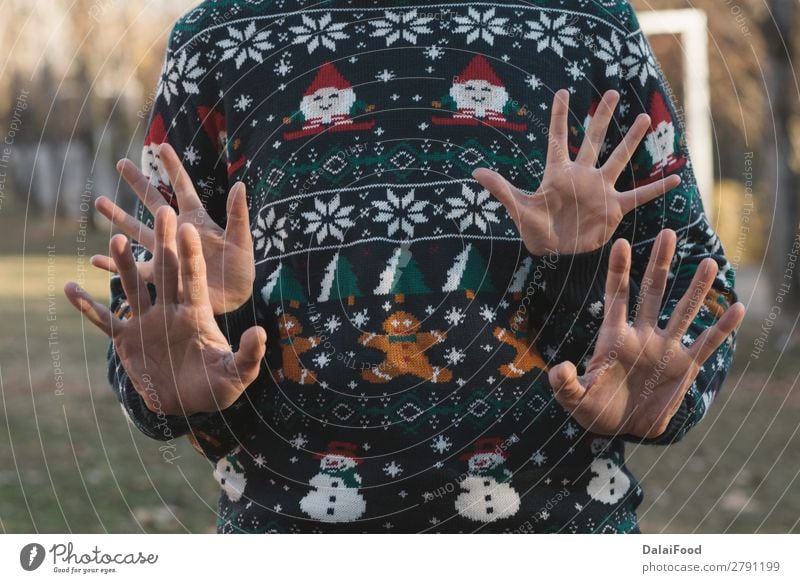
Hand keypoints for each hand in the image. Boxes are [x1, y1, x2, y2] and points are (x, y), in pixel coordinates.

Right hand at [64, 207, 266, 415]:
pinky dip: (87, 306)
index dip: (191, 255)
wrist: (190, 403)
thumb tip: (261, 333)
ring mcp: (147, 321)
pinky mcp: (126, 338)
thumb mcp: (239, 372)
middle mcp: (171, 309)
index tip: (189, 228)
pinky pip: (104, 319)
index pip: (194, 278)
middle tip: (163, 211)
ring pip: (133, 287)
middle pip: (166, 270)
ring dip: (124, 264)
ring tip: (118, 237)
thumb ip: (249, 353)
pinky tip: (70, 287)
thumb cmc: (219, 386)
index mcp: (197, 312)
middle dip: (164, 243)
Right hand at [92, 144, 253, 314]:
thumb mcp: (242, 240)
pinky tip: (95, 257)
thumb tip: (239, 184)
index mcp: (198, 220)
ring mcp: (166, 253)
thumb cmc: (241, 269)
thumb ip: (238, 214)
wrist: (234, 299)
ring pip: (136, 231)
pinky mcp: (159, 276)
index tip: (162, 145)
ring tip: (99, 201)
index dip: (173, 167)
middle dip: (138, 182)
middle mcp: (177, 232)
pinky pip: (132, 269)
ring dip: (118, 217)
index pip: (183, 188)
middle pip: (154, 202)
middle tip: (121, 162)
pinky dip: (114, 263)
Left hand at [473, 89, 681, 255]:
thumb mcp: (517, 207)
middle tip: (612, 92)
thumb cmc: (533, 229)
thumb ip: (501, 189)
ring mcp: (600, 190)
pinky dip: (656, 188)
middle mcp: (581, 176)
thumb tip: (475, 173)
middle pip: (593, 140)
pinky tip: (675, 177)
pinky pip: (639, 195)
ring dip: (631, 140)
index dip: (560, 116)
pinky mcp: (613, 209)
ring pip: (619, 159)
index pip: (558, 138)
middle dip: (602, 117)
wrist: (554, 253)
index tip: (563, 91)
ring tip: (644, 117)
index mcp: (557, 173)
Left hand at [547, 230, 744, 438]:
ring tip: (708, 262)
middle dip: (659, 264)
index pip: (616, 297)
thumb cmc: (593, 409)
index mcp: (614, 338)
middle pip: (652, 292)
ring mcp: (665, 349)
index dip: (618, 271)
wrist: (621, 428)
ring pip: (683, 311)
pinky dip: (722, 328)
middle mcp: (642, 336)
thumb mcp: (574, 399)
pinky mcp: (685, 367)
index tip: (620, 243)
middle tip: (668, 233)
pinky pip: (706, 344)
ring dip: (695, 288)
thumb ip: (565, 384)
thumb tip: (560, 368)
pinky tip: (738, 308)